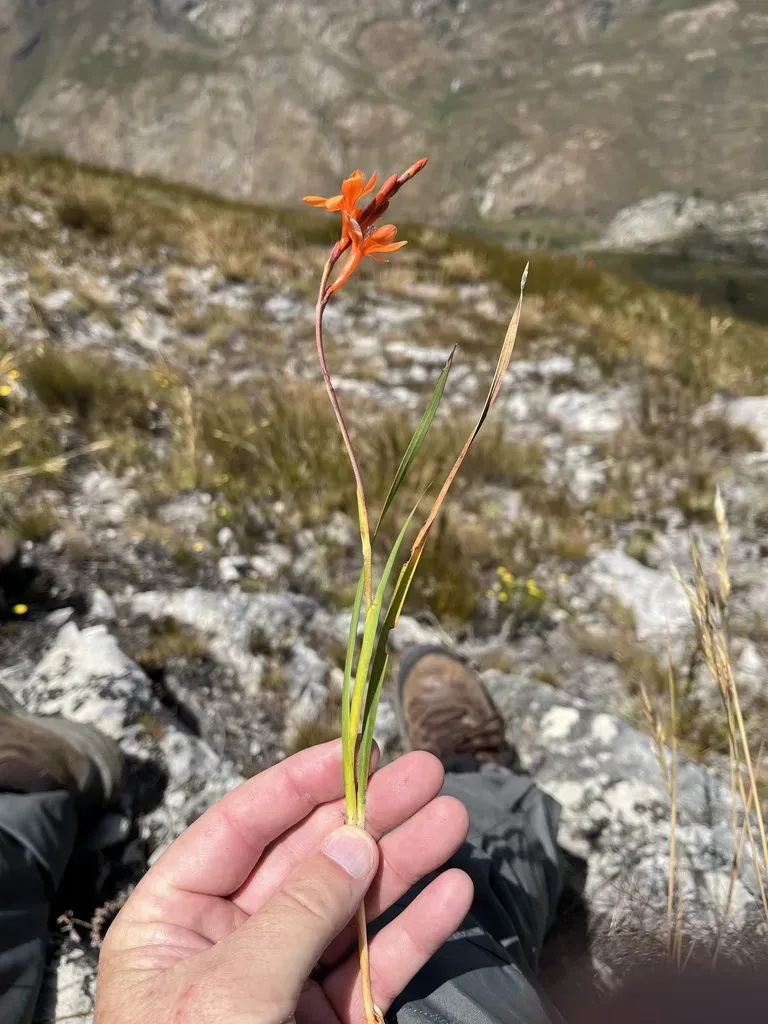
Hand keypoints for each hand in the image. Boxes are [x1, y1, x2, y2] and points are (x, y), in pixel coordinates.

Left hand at [95, 739, 471, 1023]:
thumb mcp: (229, 994)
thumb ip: (295, 914)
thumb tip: (352, 844)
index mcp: (175, 917)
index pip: (243, 825)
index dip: (301, 782)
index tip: (356, 751)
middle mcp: (230, 939)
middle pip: (310, 856)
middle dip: (370, 813)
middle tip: (428, 773)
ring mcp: (282, 981)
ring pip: (352, 905)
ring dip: (405, 862)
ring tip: (453, 819)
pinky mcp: (325, 1022)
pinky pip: (374, 965)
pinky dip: (416, 931)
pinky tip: (452, 894)